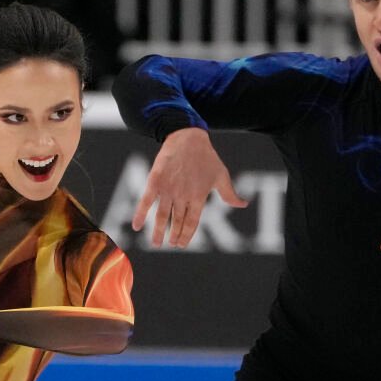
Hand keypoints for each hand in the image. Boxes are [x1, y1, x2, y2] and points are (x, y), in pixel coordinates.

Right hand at [129, 127, 247, 248]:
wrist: (187, 137)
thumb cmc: (206, 157)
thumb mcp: (221, 175)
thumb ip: (230, 194)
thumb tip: (244, 204)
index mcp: (198, 197)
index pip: (192, 222)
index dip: (186, 235)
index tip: (181, 244)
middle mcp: (183, 196)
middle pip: (177, 222)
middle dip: (173, 236)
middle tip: (170, 244)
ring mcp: (168, 190)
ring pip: (162, 216)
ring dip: (158, 232)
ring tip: (156, 244)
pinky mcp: (155, 181)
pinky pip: (146, 201)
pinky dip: (140, 214)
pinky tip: (136, 226)